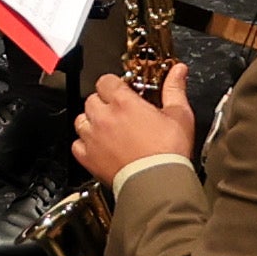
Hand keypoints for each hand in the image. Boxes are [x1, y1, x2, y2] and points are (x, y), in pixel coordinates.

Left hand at [73, 62, 196, 185]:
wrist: (157, 183)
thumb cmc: (168, 152)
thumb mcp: (179, 115)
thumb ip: (175, 89)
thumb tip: (178, 71)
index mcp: (124, 102)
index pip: (106, 80)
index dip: (114, 84)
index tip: (124, 91)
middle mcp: (104, 117)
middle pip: (92, 99)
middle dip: (104, 102)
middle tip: (119, 111)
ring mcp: (93, 138)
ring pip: (81, 120)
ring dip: (91, 121)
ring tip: (108, 128)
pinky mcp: (88, 158)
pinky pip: (77, 145)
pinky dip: (85, 144)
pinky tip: (98, 147)